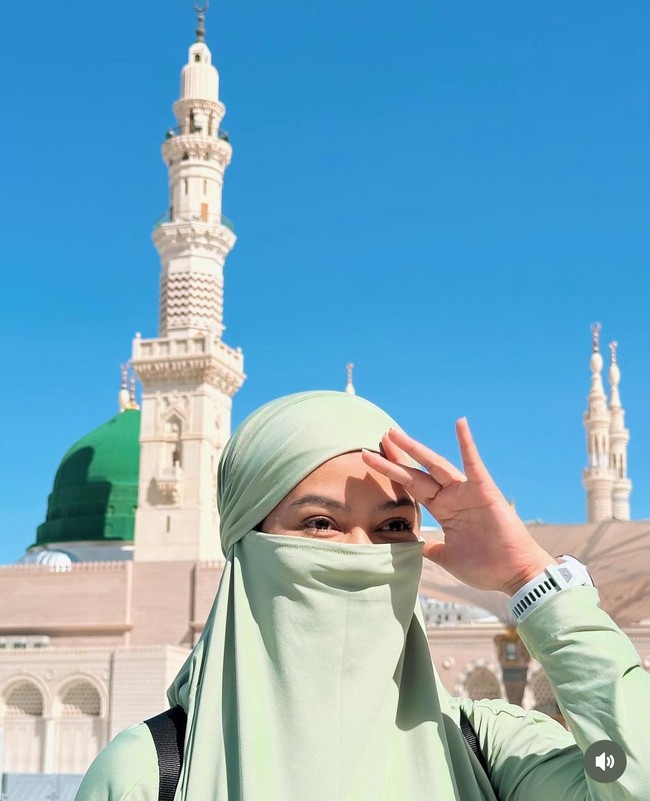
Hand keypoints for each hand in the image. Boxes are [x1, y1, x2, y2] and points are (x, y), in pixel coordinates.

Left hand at [361, 418, 556, 595]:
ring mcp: (467, 492)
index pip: (411, 487)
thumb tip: (413, 548)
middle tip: (380, 438)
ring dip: (415, 449)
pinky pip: (474, 464)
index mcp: (443, 511)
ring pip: (436, 465)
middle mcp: (452, 497)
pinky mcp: (484, 491)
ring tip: (395, 434)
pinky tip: (460, 424)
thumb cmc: (485, 567)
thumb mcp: (447, 557)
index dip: (393, 472)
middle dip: (397, 457)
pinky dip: (467, 444)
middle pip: (417, 473)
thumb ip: (430, 548)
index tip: (373, 458)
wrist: (513, 575)